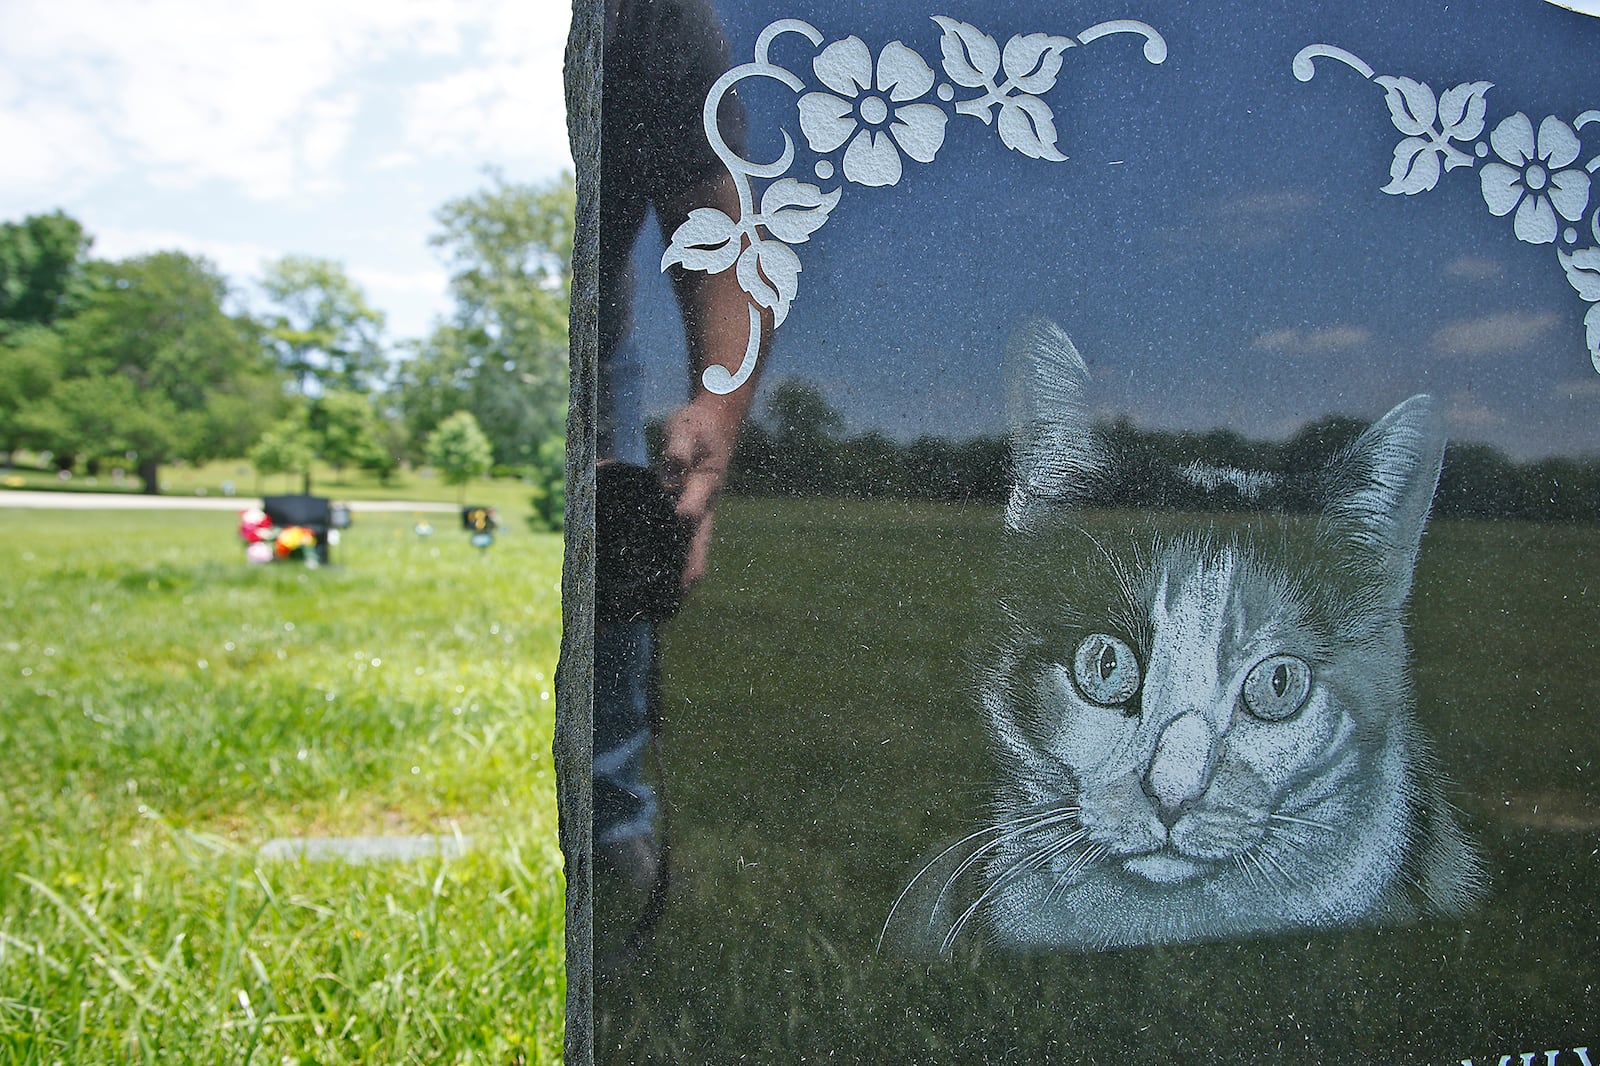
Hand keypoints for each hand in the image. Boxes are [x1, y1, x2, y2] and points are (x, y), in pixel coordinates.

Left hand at [660, 390, 745, 588]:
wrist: (713, 428)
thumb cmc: (697, 429)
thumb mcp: (686, 430)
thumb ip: (679, 447)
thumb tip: (675, 464)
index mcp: (705, 487)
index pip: (693, 512)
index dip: (681, 523)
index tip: (669, 537)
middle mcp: (704, 509)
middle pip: (699, 548)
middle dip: (688, 574)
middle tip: (674, 603)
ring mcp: (698, 517)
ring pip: (693, 554)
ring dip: (682, 577)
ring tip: (664, 606)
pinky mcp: (689, 519)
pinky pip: (684, 546)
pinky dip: (674, 565)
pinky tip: (659, 583)